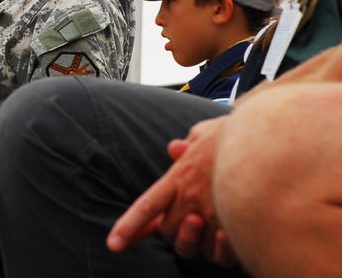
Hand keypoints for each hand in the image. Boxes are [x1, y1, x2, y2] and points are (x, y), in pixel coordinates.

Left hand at [107, 116, 235, 264]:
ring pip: (194, 246)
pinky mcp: (237, 226)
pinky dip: (219, 250)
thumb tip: (174, 148)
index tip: (113, 245)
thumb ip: (187, 143)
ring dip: (196, 241)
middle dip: (174, 231)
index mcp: (178, 177)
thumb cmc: (239, 135)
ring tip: (203, 221)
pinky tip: (224, 236)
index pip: (146, 207)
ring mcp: (213, 214)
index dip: (129, 228)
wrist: (273, 141)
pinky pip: (221, 254)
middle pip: (169, 232)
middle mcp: (191, 199)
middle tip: (191, 216)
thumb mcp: (206, 132)